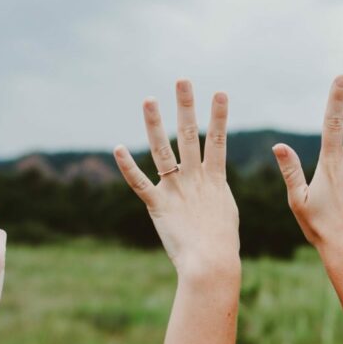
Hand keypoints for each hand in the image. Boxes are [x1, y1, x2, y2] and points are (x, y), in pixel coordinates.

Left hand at [113, 80, 239, 279]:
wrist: (210, 263)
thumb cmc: (221, 244)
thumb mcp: (225, 211)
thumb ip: (216, 192)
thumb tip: (214, 184)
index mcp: (214, 179)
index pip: (217, 140)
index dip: (219, 116)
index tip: (220, 93)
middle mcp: (194, 178)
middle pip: (189, 134)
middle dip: (186, 106)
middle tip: (182, 80)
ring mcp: (175, 189)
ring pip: (162, 150)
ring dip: (155, 123)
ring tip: (149, 99)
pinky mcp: (157, 205)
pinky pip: (139, 182)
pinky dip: (127, 166)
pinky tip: (117, 148)